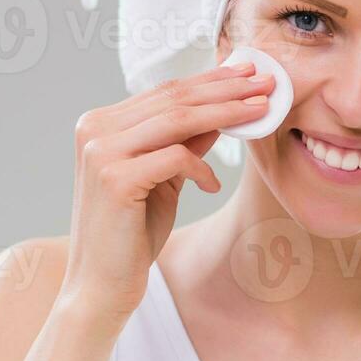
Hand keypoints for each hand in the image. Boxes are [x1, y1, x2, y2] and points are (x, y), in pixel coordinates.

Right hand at [61, 62, 274, 319]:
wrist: (100, 286)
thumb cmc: (131, 234)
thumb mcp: (164, 179)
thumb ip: (184, 144)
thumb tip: (222, 113)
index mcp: (100, 123)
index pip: (165, 92)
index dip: (210, 80)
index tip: (248, 74)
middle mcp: (94, 130)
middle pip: (174, 99)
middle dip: (225, 89)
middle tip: (266, 83)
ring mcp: (101, 152)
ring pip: (178, 119)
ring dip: (226, 112)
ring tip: (261, 110)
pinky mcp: (115, 178)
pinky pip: (175, 158)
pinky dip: (202, 167)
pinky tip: (213, 184)